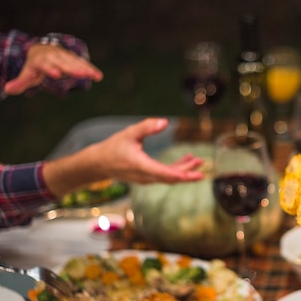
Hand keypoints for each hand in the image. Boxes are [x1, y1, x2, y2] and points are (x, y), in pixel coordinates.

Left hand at [4, 44, 102, 94]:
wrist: (42, 49)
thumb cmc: (35, 65)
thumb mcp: (27, 74)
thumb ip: (20, 83)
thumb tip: (7, 90)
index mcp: (41, 61)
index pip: (46, 65)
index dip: (50, 69)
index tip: (56, 74)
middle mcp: (54, 57)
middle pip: (64, 63)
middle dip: (73, 68)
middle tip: (82, 74)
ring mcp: (65, 56)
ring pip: (76, 62)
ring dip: (86, 69)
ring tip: (95, 76)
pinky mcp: (73, 58)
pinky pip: (82, 63)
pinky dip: (90, 68)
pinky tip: (98, 76)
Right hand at [43, 118, 204, 197]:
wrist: (98, 164)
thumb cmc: (113, 148)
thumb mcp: (129, 134)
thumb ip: (146, 127)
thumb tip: (164, 121)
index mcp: (143, 167)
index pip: (166, 174)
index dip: (183, 174)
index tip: (197, 174)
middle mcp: (147, 176)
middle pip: (172, 177)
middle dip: (188, 172)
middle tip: (203, 165)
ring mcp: (147, 178)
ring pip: (170, 177)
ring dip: (184, 170)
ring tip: (198, 160)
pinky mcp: (147, 177)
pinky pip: (165, 175)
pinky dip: (177, 169)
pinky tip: (186, 160)